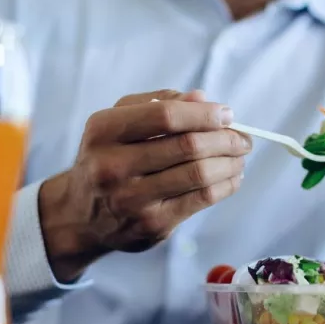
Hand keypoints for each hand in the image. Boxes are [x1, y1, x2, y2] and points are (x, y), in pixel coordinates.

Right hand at [38, 90, 251, 282]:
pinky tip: (233, 177)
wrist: (81, 214)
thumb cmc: (109, 157)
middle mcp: (112, 165)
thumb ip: (158, 103)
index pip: (165, 115)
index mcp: (103, 130)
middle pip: (188, 146)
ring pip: (199, 174)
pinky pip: (202, 200)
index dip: (204, 113)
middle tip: (243, 138)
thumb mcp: (119, 122)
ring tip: (240, 156)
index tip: (227, 114)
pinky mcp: (151, 224)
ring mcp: (132, 199)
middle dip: (226, 139)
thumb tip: (203, 99)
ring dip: (231, 163)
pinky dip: (226, 185)